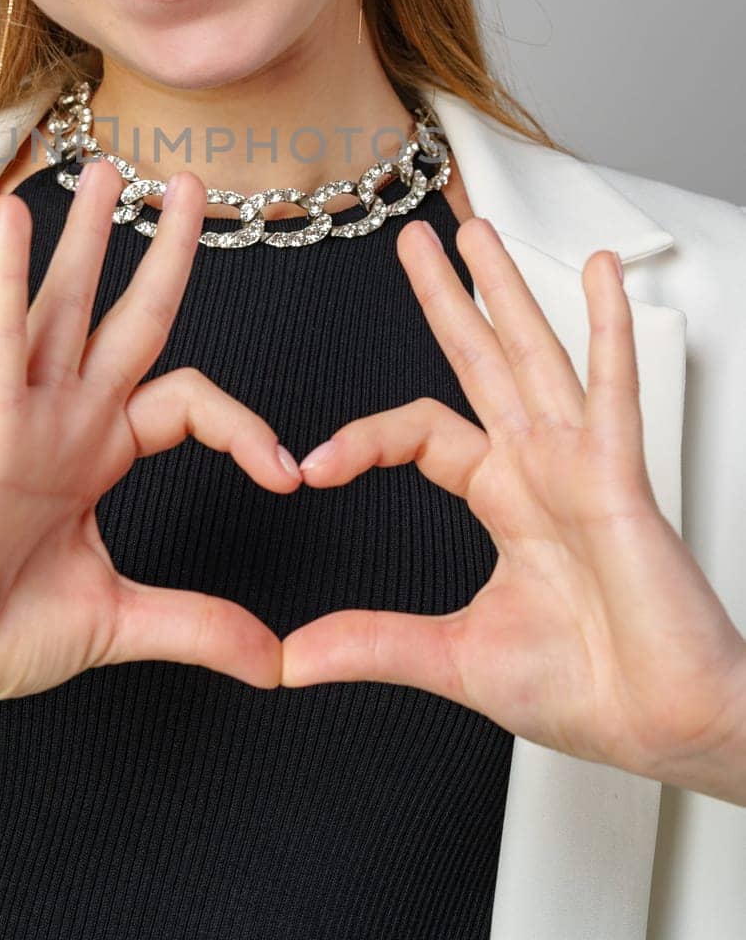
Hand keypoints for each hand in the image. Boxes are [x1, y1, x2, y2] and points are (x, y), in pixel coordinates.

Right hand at [0, 159, 300, 712]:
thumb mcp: (121, 621)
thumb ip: (199, 625)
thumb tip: (276, 660)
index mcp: (99, 454)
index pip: (188, 403)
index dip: (245, 427)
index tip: (288, 478)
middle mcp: (67, 420)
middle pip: (129, 316)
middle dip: (163, 250)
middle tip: (192, 184)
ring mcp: (24, 416)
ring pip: (65, 307)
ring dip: (86, 236)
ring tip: (107, 167)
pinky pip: (0, 341)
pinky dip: (6, 279)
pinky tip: (13, 221)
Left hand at [280, 215, 745, 805]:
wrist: (664, 727)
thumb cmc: (589, 689)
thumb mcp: (456, 659)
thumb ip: (375, 644)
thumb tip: (293, 658)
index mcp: (503, 498)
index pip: (420, 432)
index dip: (364, 438)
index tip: (310, 468)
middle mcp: (539, 467)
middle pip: (479, 360)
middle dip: (446, 298)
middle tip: (413, 241)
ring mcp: (581, 464)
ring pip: (533, 354)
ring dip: (504, 289)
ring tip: (475, 230)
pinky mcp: (621, 477)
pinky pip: (611, 389)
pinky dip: (606, 326)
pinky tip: (597, 272)